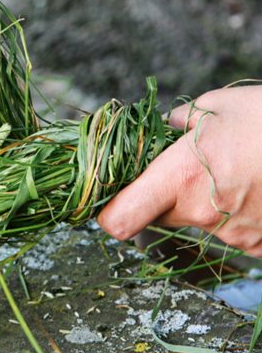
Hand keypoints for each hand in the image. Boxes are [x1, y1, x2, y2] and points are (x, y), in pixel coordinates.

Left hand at [98, 85, 261, 256]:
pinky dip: (233, 212)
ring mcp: (233, 235)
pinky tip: (254, 185)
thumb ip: (180, 123)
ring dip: (202, 200)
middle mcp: (201, 213)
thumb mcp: (218, 106)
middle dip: (161, 193)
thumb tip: (164, 130)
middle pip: (157, 214)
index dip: (106, 212)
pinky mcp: (258, 247)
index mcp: (181, 176)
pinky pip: (229, 231)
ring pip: (196, 221)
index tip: (107, 196)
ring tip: (233, 168)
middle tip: (187, 165)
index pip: (119, 218)